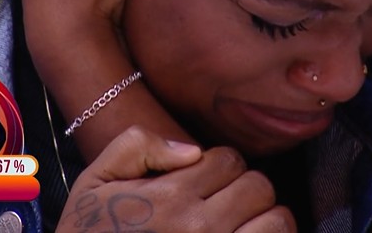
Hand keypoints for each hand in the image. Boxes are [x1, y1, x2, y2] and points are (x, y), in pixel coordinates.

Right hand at [59, 127, 295, 232]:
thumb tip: (191, 150)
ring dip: (264, 219)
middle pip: (258, 187)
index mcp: (170, 197)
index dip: (219, 167)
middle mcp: (199, 229)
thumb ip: (136, 146)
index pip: (229, 161)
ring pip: (277, 221)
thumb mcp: (94, 182)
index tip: (203, 184)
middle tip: (223, 204)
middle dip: (244, 189)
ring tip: (242, 225)